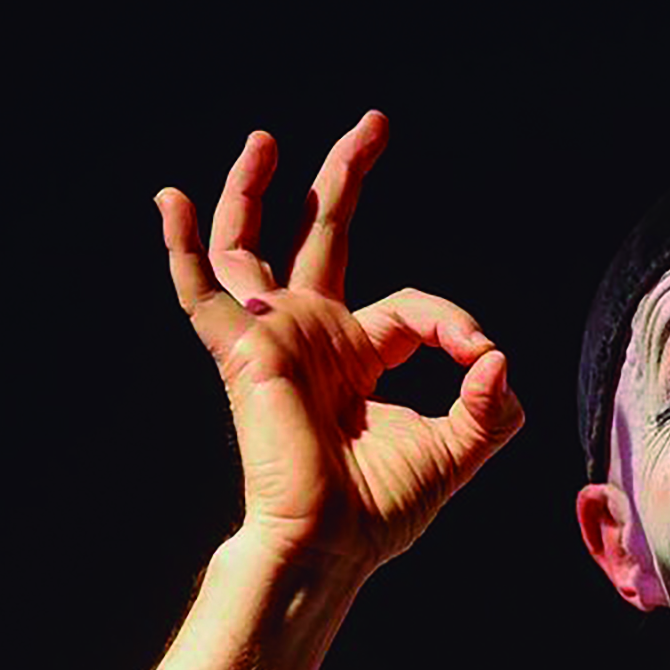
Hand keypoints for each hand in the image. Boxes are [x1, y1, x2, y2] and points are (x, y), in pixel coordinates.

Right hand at [155, 110, 524, 574]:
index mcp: (360, 359)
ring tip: (266, 140)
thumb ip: (488, 407)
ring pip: (252, 250)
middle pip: (324, 239)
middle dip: (346, 180)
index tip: (478, 350)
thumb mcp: (456, 452)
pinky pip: (199, 291)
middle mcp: (314, 339)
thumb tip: (499, 358)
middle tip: (375, 125)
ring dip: (255, 192)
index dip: (451, 319)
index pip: (411, 308)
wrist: (331, 545)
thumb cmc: (381, 511)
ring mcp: (274, 340)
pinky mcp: (242, 352)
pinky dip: (183, 245)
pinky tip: (170, 201)